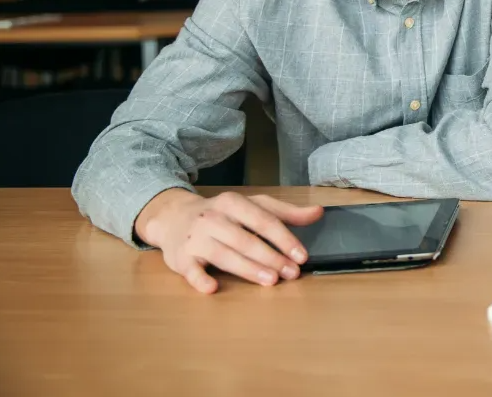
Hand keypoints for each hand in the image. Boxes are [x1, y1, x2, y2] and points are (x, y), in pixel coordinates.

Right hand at [134, 189, 322, 293]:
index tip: (302, 256)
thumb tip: (318, 212)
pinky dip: (200, 279)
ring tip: (270, 281)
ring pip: (225, 255)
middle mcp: (213, 218)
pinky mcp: (181, 258)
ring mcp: (196, 238)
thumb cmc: (222, 214)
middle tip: (291, 273)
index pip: (264, 221)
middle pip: (246, 240)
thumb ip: (285, 212)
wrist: (173, 217)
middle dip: (271, 258)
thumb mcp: (252, 206)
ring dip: (248, 269)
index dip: (284, 239)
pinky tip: (213, 288)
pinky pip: (191, 271)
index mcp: (233, 203)